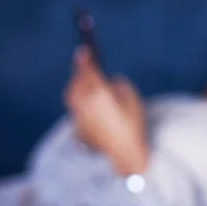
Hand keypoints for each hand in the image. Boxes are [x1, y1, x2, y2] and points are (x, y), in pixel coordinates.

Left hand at [65, 46, 147, 174]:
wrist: (123, 155)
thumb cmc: (132, 126)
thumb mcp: (133, 100)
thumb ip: (119, 85)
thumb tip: (109, 83)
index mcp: (98, 93)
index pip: (87, 70)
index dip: (85, 59)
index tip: (84, 50)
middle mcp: (84, 103)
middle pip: (77, 82)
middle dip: (82, 74)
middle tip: (88, 68)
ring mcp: (78, 116)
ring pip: (73, 95)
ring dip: (79, 88)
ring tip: (90, 87)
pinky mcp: (77, 127)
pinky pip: (76, 109)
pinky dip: (82, 104)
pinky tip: (92, 108)